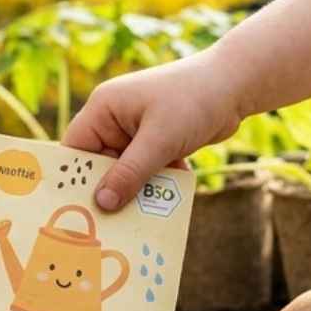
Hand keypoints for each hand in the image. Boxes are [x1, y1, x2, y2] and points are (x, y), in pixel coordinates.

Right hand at [64, 52, 242, 211]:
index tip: (74, 211)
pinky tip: (167, 203)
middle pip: (99, 165)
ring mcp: (136, 131)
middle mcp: (114, 119)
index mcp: (103, 109)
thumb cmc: (193, 100)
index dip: (73, 179)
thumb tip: (102, 204)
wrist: (237, 84)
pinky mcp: (157, 141)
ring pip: (126, 171)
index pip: (75, 149)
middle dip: (109, 191)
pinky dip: (156, 185)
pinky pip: (147, 170)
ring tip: (141, 219)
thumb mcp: (160, 140)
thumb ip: (130, 172)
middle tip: (110, 226)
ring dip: (136, 192)